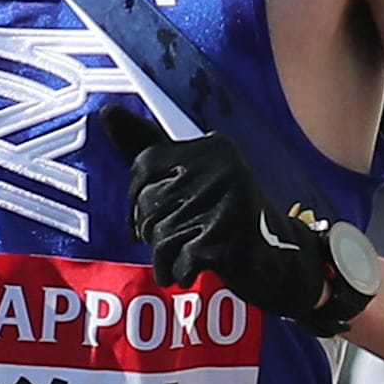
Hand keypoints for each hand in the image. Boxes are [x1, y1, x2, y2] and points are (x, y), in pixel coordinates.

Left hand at [95, 106, 340, 330]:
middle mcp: (223, 167)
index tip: (147, 219)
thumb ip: (148, 147)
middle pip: (150, 202)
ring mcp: (230, 202)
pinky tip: (196, 270)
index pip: (145, 165)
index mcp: (213, 147)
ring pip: (161, 234)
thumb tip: (106, 112)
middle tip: (178, 239)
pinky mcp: (231, 239)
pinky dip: (180, 272)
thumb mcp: (189, 177)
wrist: (277, 262)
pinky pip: (179, 259)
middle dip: (153, 231)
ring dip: (166, 257)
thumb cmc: (223, 218)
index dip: (136, 199)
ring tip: (185, 257)